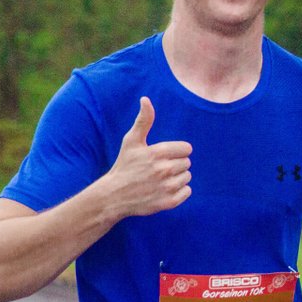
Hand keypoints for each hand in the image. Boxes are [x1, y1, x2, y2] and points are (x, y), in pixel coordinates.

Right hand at [104, 97, 191, 216]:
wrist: (113, 196)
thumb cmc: (124, 166)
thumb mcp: (131, 141)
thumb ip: (143, 120)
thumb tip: (146, 99)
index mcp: (157, 153)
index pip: (186, 149)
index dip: (176, 151)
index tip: (163, 156)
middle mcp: (164, 170)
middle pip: (187, 163)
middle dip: (176, 164)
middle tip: (159, 169)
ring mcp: (167, 187)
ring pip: (188, 177)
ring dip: (178, 178)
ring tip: (160, 180)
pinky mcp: (169, 202)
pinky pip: (188, 191)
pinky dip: (180, 191)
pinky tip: (164, 190)